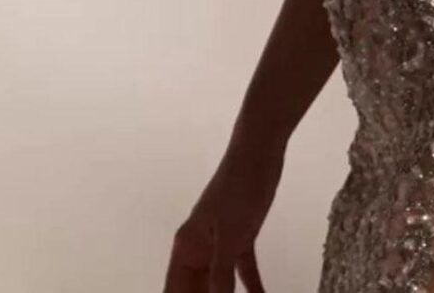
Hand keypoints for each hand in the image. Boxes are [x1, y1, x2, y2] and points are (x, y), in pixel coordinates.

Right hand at [162, 138, 285, 291]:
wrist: (259, 154)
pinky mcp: (241, 238)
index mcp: (186, 247)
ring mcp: (220, 244)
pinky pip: (242, 273)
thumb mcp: (229, 238)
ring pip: (219, 286)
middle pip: (196, 292)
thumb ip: (219, 278)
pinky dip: (252, 290)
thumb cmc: (238, 188)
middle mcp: (198, 249)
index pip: (174, 292)